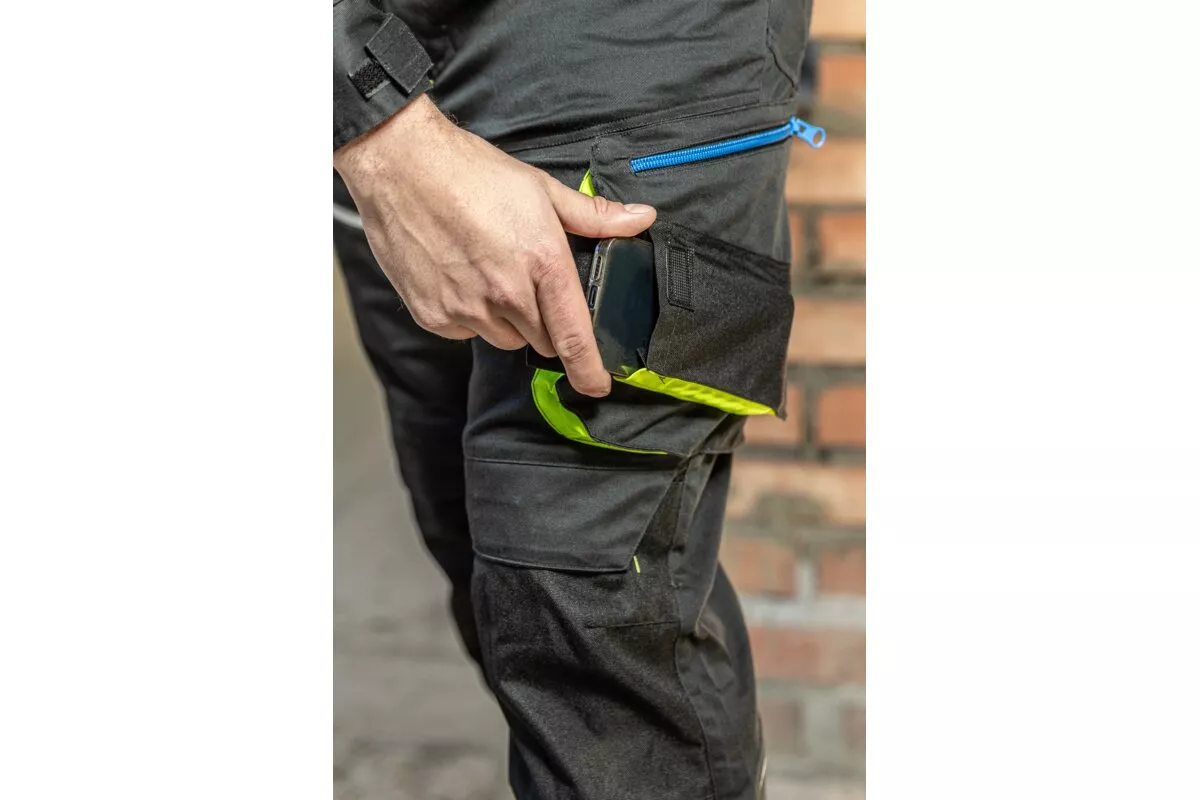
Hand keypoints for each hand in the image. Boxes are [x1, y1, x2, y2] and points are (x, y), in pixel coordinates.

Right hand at [333, 96, 656, 396]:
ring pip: (504, 339)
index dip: (589, 370)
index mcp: (542, 264)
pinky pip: (466, 333)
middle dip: (546, 323)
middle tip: (529, 282)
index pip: (574, 337)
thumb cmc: (471, 172)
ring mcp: (467, 309)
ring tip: (491, 273)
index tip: (597, 386)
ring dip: (507, 320)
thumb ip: (594, 215)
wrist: (401, 166)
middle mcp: (507, 295)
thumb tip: (640, 219)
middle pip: (543, 341)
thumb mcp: (542, 189)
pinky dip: (470, 315)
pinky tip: (461, 277)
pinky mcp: (434, 316)